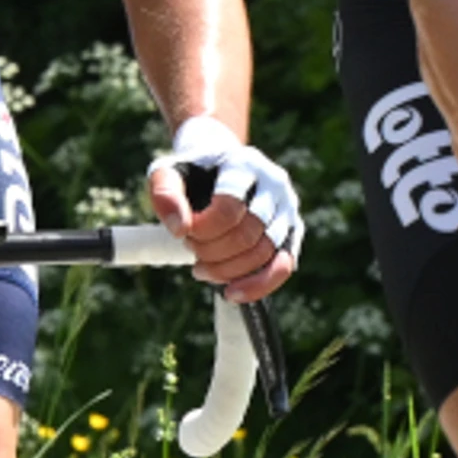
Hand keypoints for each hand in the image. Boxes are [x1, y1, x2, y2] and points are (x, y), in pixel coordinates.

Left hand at [147, 117, 301, 301]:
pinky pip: (283, 266)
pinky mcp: (292, 231)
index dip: (203, 230)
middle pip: (248, 234)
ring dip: (227, 270)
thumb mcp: (167, 173)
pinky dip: (258, 285)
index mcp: (246, 164)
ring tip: (200, 268)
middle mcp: (275, 184)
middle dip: (211, 251)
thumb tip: (179, 229)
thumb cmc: (191, 173)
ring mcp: (288, 208)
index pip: (230, 208)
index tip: (183, 232)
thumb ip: (165, 194)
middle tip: (190, 248)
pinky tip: (231, 293)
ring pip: (265, 253)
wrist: (216, 166)